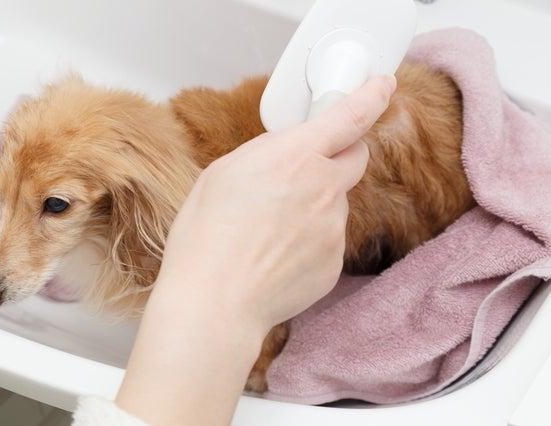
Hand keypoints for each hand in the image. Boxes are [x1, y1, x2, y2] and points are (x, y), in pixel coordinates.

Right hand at [115, 75, 395, 425]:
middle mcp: (323, 189)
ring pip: (337, 202)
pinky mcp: (334, 262)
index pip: (350, 116)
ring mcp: (333, 228)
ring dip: (316, 204)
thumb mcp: (222, 172)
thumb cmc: (207, 238)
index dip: (371, 95)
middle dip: (340, 155)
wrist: (215, 302)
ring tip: (272, 228)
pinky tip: (278, 253)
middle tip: (307, 168)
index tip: (383, 86)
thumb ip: (265, 152)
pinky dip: (311, 240)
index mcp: (294, 157)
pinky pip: (330, 239)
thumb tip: (285, 148)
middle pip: (356, 157)